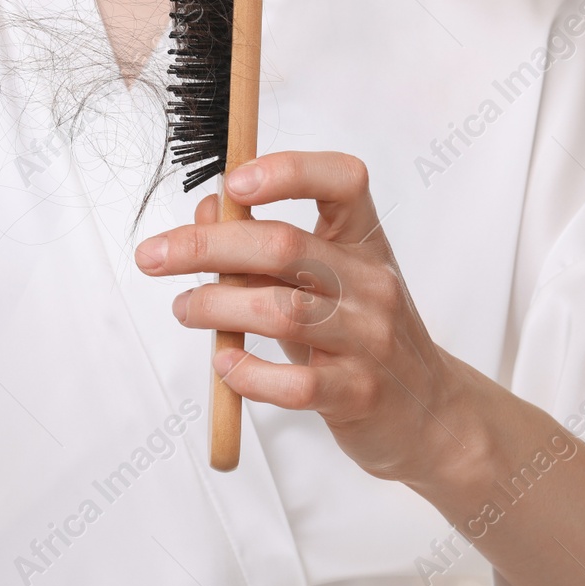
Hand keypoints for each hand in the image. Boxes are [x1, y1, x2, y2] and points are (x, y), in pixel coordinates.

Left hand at [134, 150, 478, 486]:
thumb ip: (263, 246)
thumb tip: (206, 209)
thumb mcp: (322, 280)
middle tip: (153, 256)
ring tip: (186, 309)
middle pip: (283, 245)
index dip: (287, 172)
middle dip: (205, 246)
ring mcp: (370, 338)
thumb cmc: (360, 336)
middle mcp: (372, 282)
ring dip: (214, 306)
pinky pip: (293, 383)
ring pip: (280, 310)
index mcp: (365, 240)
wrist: (430, 413)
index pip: (342, 180)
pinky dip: (247, 373)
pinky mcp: (359, 393)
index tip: (233, 183)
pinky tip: (226, 364)